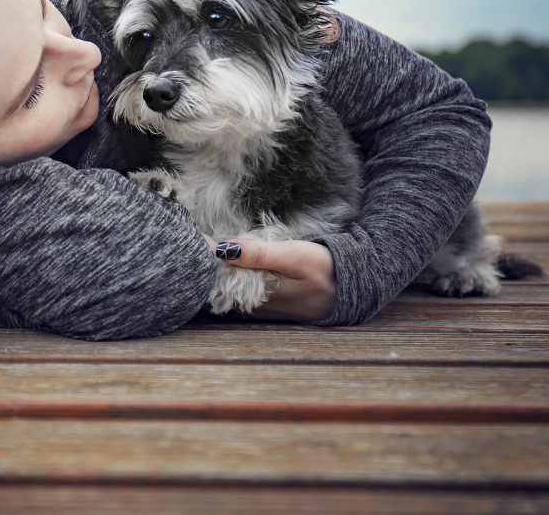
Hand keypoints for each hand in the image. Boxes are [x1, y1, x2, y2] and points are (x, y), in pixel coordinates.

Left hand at [203, 235, 337, 321]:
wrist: (351, 288)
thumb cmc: (324, 269)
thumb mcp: (293, 256)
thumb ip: (260, 254)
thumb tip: (225, 249)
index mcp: (258, 294)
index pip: (220, 277)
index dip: (206, 257)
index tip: (197, 239)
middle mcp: (256, 306)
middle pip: (222, 284)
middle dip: (210, 266)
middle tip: (199, 240)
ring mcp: (261, 310)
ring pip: (230, 289)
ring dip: (221, 272)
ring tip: (210, 249)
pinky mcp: (268, 308)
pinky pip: (242, 294)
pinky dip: (234, 279)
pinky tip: (233, 265)